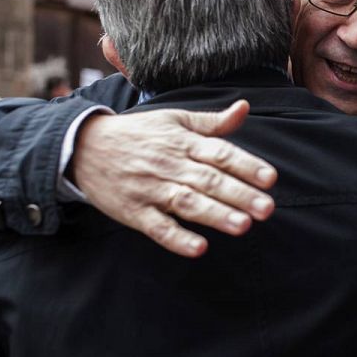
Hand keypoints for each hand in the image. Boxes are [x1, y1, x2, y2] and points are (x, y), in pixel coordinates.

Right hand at [72, 100, 276, 257]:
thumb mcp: (174, 119)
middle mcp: (169, 164)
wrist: (85, 146)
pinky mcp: (133, 212)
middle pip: (208, 180)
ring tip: (243, 226)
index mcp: (182, 141)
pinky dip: (177, 239)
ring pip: (187, 203)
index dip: (247, 165)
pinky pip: (157, 227)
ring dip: (215, 215)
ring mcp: (151, 189)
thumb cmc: (139, 133)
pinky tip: (199, 248)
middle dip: (239, 195)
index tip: (271, 179)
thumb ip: (212, 122)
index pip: (220, 153)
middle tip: (267, 208)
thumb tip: (244, 108)